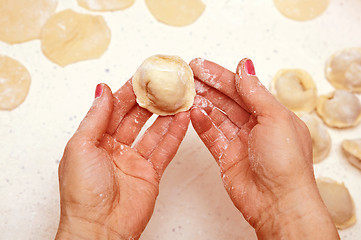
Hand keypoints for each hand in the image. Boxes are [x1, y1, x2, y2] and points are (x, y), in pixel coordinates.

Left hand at [56, 82, 189, 239]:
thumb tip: (102, 90)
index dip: (128, 91)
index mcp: (95, 140)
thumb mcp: (81, 147)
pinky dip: (175, 134)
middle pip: (136, 117)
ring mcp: (134, 160)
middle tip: (164, 84)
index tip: (142, 76)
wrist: (100, 229)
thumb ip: (95, 117)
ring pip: (153, 131)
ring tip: (178, 97)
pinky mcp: (151, 173)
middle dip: (150, 100)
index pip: (114, 109)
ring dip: (166, 115)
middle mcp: (115, 148)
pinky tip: (184, 119)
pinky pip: (165, 149)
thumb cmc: (82, 193)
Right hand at [190, 58, 338, 238]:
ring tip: (186, 93)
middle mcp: (255, 126)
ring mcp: (240, 142)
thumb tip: (245, 66)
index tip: (201, 66)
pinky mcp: (226, 157)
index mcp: (271, 114)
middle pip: (227, 101)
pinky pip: (211, 136)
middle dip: (208, 87)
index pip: (242, 88)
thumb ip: (255, 92)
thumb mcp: (274, 118)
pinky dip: (202, 124)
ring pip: (217, 117)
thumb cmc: (286, 163)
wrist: (278, 202)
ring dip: (202, 103)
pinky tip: (193, 113)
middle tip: (188, 76)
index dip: (221, 76)